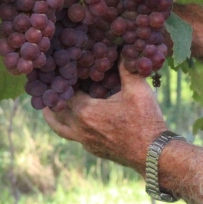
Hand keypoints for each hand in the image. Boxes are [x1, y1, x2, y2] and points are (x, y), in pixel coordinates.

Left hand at [43, 61, 166, 172]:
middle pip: (55, 110)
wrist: (153, 154)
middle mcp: (79, 128)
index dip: (60, 78)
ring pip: (59, 128)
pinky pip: (75, 136)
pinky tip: (79, 119)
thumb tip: (122, 49)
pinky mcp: (94, 150)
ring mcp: (85, 142)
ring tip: (49, 105)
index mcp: (85, 111)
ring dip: (54, 115)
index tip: (58, 68)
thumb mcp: (138, 89)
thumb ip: (126, 68)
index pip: (62, 91)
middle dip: (53, 95)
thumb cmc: (146, 120)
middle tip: (49, 83)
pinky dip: (71, 125)